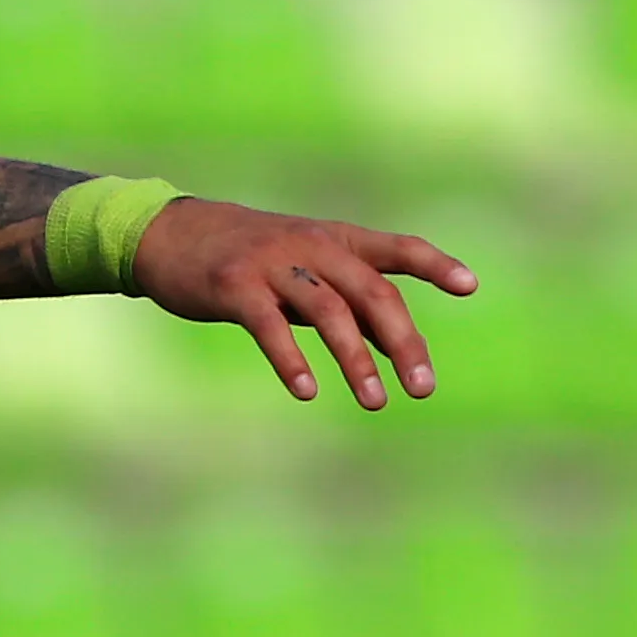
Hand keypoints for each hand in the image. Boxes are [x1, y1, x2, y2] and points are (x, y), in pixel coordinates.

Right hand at [129, 199, 476, 409]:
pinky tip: (307, 390)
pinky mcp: (234, 285)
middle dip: (402, 342)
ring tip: (375, 402)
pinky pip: (270, 325)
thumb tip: (397, 345)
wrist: (168, 235)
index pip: (395, 247)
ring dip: (355, 360)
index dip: (434, 264)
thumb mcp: (302, 267)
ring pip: (328, 311)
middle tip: (422, 389)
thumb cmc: (246, 258)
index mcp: (333, 239)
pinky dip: (291, 359)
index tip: (469, 286)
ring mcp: (272, 263)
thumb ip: (347, 297)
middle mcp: (310, 245)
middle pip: (371, 292)